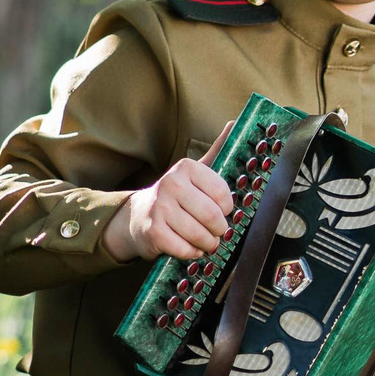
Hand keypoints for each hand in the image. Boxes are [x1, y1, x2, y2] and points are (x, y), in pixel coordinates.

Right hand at [102, 158, 233, 260]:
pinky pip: (185, 249)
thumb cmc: (176, 196)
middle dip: (220, 230)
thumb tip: (236, 123)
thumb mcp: (195, 172)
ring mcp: (160, 208)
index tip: (224, 211)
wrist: (138, 216)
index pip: (223, 194)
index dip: (228, 209)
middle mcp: (171, 184)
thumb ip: (217, 150)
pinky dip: (192, 252)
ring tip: (207, 241)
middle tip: (218, 231)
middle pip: (213, 216)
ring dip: (208, 243)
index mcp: (186, 168)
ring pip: (200, 235)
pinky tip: (189, 246)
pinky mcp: (154, 231)